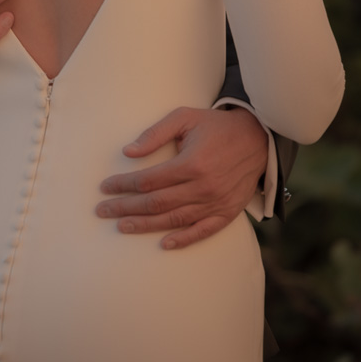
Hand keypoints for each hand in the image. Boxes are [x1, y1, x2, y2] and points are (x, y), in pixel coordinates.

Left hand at [96, 105, 268, 249]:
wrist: (258, 137)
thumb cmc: (216, 126)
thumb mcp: (184, 118)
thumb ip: (155, 134)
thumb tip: (128, 152)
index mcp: (191, 163)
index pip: (148, 180)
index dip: (123, 185)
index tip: (105, 188)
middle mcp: (202, 187)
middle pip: (155, 203)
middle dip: (125, 207)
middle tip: (103, 211)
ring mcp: (215, 202)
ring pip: (173, 219)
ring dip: (145, 225)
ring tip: (122, 226)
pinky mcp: (227, 212)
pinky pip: (202, 231)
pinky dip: (183, 239)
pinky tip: (164, 244)